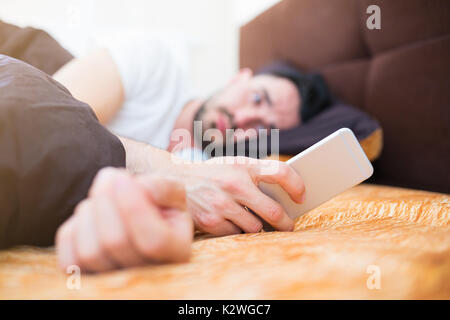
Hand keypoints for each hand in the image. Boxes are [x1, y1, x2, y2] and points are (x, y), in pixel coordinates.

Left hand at [55, 168, 192, 272]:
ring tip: (104, 196)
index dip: (133, 207)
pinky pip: (69, 258)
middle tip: (111, 176)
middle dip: (106, 199)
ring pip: (89, 252)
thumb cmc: (160, 206)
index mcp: (177, 253)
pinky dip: (76, 227)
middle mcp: (149, 276)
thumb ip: (162, 186)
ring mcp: (116, 283)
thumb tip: (137, 187)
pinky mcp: (87, 280)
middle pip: (115, 242)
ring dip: (90, 211)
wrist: (142, 221)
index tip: (123, 177)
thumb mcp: (173, 193)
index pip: (153, 241)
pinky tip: (92, 215)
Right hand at [179, 156, 304, 234]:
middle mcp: (234, 183)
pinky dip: (237, 230)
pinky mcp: (210, 221)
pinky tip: (231, 222)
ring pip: (255, 227)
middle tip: (288, 225)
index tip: (302, 196)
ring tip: (255, 221)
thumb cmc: (211, 173)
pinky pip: (236, 234)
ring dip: (257, 226)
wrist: (172, 178)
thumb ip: (256, 176)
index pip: (281, 172)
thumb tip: (285, 200)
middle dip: (285, 222)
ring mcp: (221, 204)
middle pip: (273, 211)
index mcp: (243, 165)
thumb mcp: (233, 165)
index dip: (297, 185)